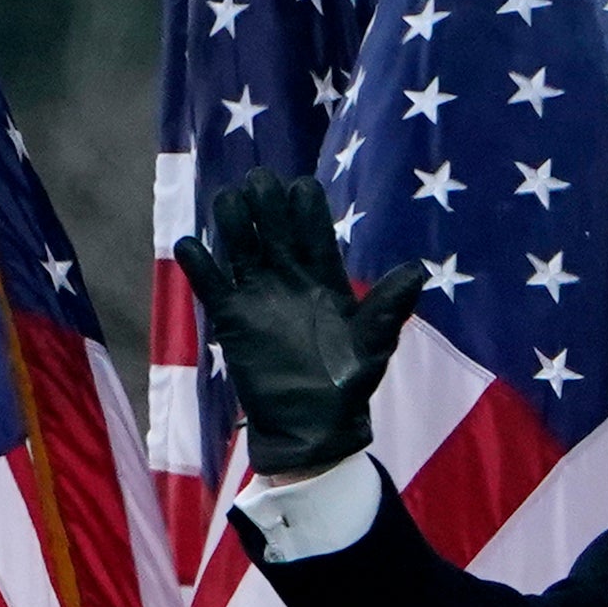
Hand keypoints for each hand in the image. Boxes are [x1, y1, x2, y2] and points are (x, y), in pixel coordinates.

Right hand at [171, 171, 425, 485]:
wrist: (310, 426)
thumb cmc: (347, 384)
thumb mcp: (374, 344)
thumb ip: (390, 306)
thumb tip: (419, 270)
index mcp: (324, 274)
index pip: (313, 227)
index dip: (306, 205)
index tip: (300, 188)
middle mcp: (288, 276)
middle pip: (272, 225)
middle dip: (264, 201)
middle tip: (257, 180)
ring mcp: (257, 294)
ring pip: (240, 244)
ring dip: (231, 220)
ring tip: (226, 200)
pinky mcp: (231, 317)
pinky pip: (211, 283)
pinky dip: (199, 264)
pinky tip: (189, 244)